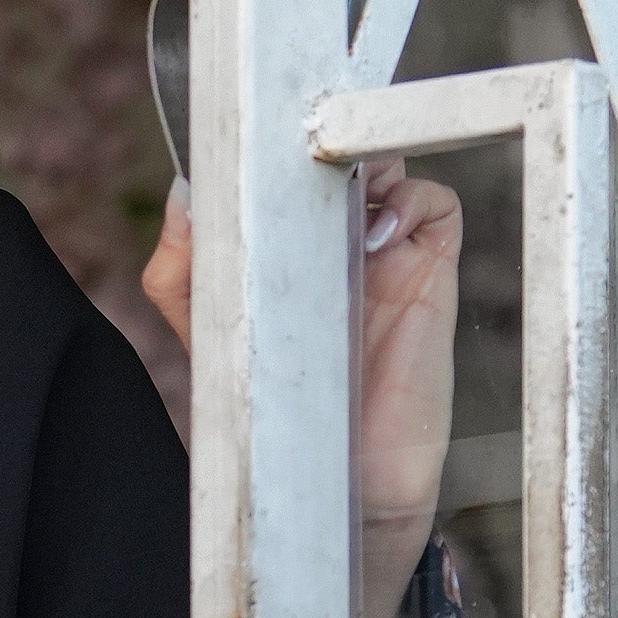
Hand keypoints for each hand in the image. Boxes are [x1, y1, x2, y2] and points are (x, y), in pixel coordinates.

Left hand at [124, 166, 466, 597]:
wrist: (329, 479)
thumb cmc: (272, 413)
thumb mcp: (209, 336)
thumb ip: (181, 272)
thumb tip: (184, 194)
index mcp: (286, 245)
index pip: (287, 167)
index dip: (276, 144)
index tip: (255, 139)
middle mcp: (338, 240)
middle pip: (342, 149)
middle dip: (321, 138)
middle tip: (298, 158)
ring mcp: (388, 252)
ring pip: (390, 160)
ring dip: (364, 159)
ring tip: (335, 192)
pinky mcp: (429, 272)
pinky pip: (436, 202)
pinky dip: (410, 200)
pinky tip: (375, 240)